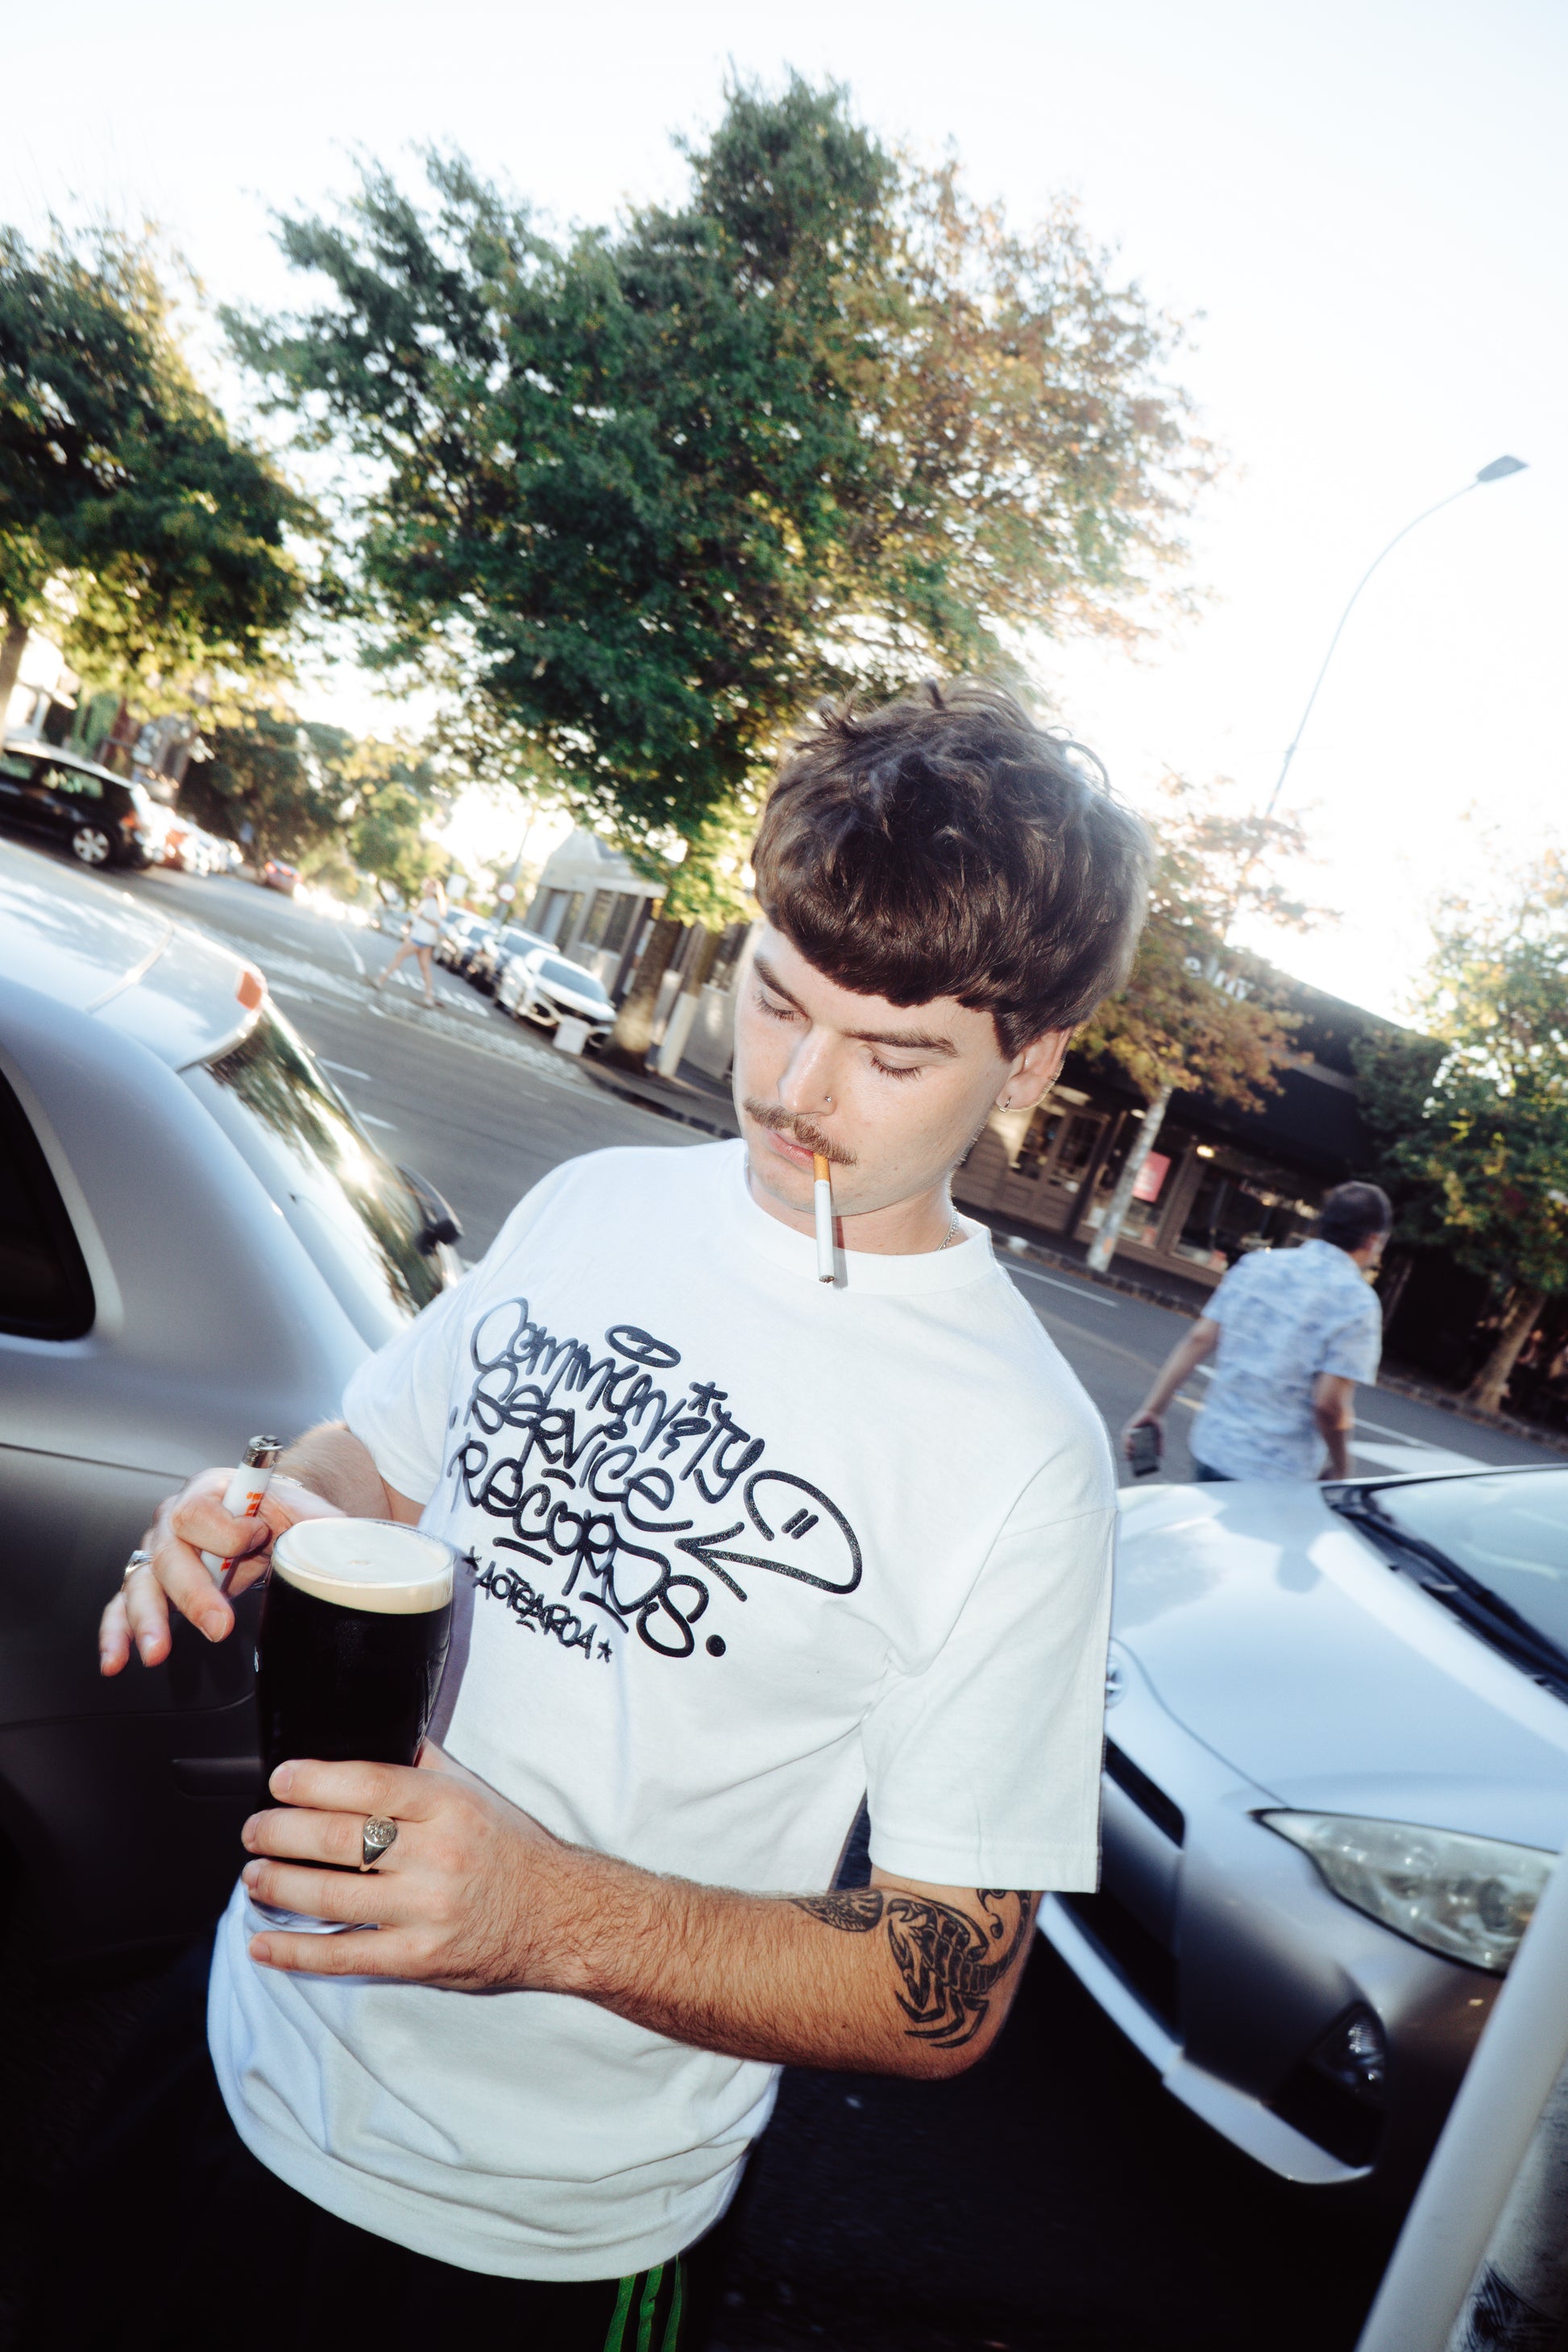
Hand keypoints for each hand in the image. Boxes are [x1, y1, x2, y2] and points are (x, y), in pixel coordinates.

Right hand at [99, 1471, 344, 1676]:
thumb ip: (318, 1524)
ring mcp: (158, 1551)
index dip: (227, 1529)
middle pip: (169, 1553)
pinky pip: (123, 1606)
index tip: (258, 1537)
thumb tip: (345, 1545)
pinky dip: (117, 1633)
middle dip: (192, 1593)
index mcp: (210, 1491)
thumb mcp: (302, 1510)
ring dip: (147, 1619)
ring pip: (140, 1582)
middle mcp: (175, 1518)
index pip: (201, 1510)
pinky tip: (116, 1660)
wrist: (266, 1514)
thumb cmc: (278, 1511)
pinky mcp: (151, 1581)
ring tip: (156, 1652)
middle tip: (218, 1626)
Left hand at [239, 1742, 583, 1989]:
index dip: (315, 1780)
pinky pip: (345, 1956)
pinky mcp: (419, 1958)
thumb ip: (422, 1763)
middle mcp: (437, 1854)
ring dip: (279, 1886)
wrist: (559, 1915)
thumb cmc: (511, 1848)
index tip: (279, 1780)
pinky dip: (296, 1951)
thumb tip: (372, 1733)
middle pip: (340, 1839)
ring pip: (333, 1896)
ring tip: (254, 1876)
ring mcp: (426, 1910)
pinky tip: (263, 1945)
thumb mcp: (474, 1791)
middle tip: (254, 1830)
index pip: (369, 1783)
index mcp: (448, 1805)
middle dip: (282, 1832)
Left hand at [1121, 1410, 1162, 1461]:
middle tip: (1135, 1464)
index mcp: (1142, 1444)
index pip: (1137, 1455)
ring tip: (1133, 1457)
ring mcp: (1130, 1435)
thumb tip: (1161, 1456)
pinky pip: (1125, 1438)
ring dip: (1128, 1452)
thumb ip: (1160, 1446)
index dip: (1137, 1462)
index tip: (1139, 1469)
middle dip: (1132, 1459)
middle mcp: (1135, 1440)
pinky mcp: (1128, 1429)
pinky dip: (1127, 1443)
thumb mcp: (1160, 1436)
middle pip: (1130, 1452)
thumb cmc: (1158, 1425)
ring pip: (1126, 1446)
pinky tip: (1131, 1447)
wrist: (1154, 1413)